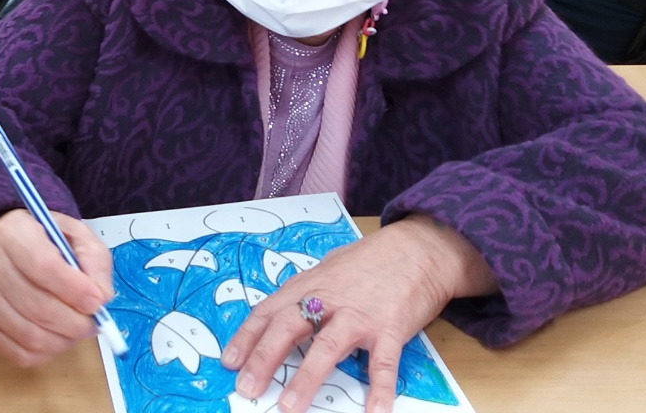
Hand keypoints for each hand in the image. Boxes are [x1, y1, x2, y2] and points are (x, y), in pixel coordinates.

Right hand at [0, 208, 114, 366]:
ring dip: (64, 340)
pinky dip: (47, 353)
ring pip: (30, 335)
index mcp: (16, 233)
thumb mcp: (75, 234)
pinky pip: (20, 353)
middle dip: (75, 323)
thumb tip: (101, 297)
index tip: (96, 302)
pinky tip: (57, 336)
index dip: (73, 289)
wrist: (1, 246)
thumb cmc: (44, 240)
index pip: (43, 266)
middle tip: (94, 322)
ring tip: (77, 328)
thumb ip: (93, 259)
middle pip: (38, 307)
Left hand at [221, 216, 496, 412]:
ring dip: (306, 377)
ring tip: (288, 407)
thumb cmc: (369, 263)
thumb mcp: (329, 271)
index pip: (270, 310)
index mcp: (311, 284)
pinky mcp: (390, 328)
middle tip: (246, 388)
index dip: (247, 336)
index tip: (228, 361)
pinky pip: (383, 363)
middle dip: (264, 358)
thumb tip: (279, 321)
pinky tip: (373, 412)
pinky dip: (379, 389)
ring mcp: (360, 314)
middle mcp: (329, 298)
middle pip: (289, 326)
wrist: (417, 249)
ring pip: (327, 345)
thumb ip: (307, 295)